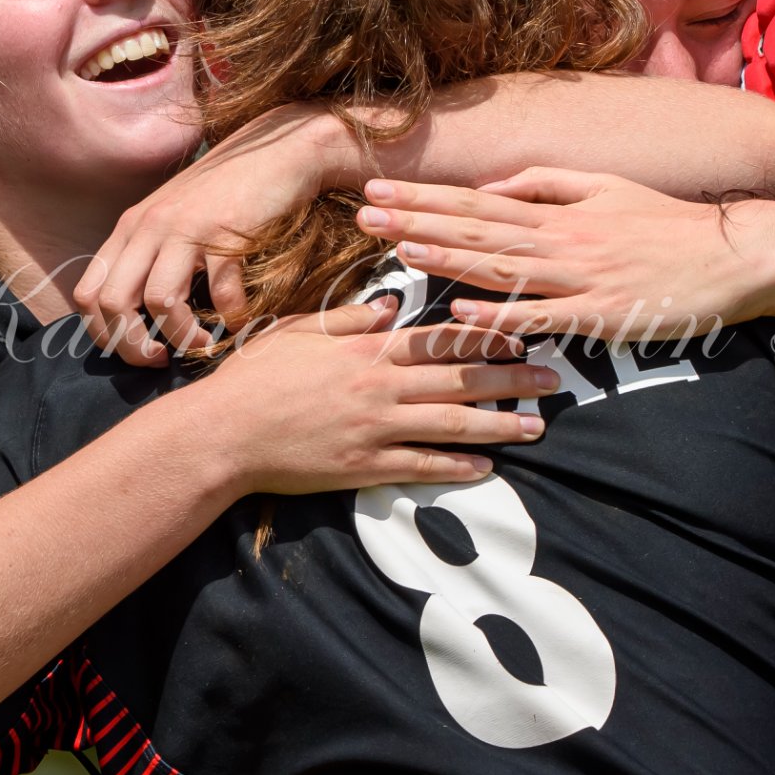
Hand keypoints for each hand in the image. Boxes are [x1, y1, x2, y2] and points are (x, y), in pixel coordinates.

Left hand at [73, 105, 350, 366]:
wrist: (278, 150)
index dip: (105, 336)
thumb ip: (150, 254)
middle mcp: (148, 226)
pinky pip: (219, 294)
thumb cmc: (227, 192)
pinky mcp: (226, 233)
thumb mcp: (172, 218)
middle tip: (162, 360)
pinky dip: (230, 318)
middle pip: (113, 303)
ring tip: (202, 345)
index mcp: (129, 228)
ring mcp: (186, 228)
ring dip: (182, 336)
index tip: (137, 349)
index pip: (87, 294)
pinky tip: (241, 319)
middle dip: (134, 347)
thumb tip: (139, 314)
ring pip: (160, 302)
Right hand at [197, 298, 556, 491]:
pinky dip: (457, 467)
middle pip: (459, 380)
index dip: (485, 337)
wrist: (222, 433)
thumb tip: (388, 306)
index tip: (520, 336)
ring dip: (499, 425)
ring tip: (536, 427)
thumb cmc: (254, 378)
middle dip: (510, 380)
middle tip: (552, 381)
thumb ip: (347, 319)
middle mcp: (380, 387)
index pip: (439, 338)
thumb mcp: (299, 332)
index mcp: (365, 348)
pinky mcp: (363, 468)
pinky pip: (422, 467)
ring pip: (452, 424)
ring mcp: (375, 429)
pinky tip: (487, 467)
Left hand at [354, 168, 772, 342]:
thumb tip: (493, 186)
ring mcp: (580, 277)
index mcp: (560, 210)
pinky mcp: (600, 316)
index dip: (424, 197)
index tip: (377, 191)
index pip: (477, 201)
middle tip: (363, 216)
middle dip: (417, 222)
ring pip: (500, 268)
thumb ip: (548, 183)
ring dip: (445, 259)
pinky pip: (540, 316)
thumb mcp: (607, 187)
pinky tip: (459, 311)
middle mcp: (562, 239)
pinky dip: (498, 314)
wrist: (735, 254)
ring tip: (396, 250)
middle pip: (476, 230)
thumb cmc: (669, 225)